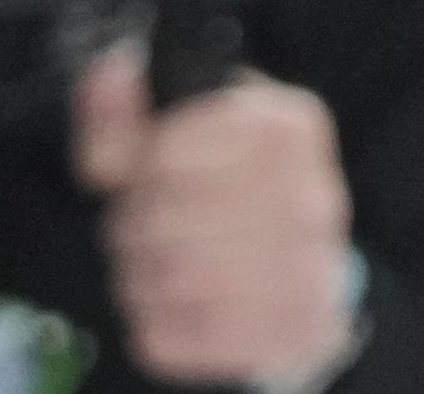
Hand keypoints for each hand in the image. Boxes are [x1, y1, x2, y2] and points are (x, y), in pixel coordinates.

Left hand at [75, 41, 359, 386]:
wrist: (297, 257)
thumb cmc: (229, 181)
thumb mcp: (184, 122)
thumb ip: (130, 105)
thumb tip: (111, 86)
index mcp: (289, 127)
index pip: (169, 150)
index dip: (140, 167)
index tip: (149, 172)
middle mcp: (312, 197)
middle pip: (167, 222)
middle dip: (134, 225)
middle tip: (140, 224)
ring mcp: (307, 272)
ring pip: (173, 282)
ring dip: (142, 276)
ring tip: (153, 262)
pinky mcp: (286, 334)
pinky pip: (179, 337)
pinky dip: (155, 323)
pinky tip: (172, 301)